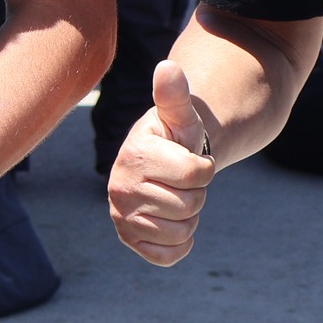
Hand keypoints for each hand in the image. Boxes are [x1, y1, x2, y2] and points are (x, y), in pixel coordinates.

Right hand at [108, 60, 215, 266]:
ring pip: (182, 231)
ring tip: (174, 196)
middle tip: (180, 180)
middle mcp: (119, 188)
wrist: (163, 163)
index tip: (188, 158)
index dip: (203, 167)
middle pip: (191, 205)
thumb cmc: (175, 137)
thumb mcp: (179, 115)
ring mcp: (121, 216)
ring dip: (189, 217)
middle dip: (196, 192)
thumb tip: (168, 66)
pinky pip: (168, 256)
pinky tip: (171, 221)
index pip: (196, 174)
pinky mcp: (129, 239)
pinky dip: (180, 242)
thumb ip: (175, 94)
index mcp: (134, 155)